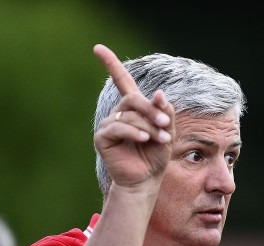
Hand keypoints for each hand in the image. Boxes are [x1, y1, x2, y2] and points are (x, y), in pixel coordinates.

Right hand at [92, 44, 174, 192]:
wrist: (145, 179)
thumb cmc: (155, 156)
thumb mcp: (166, 132)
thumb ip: (164, 113)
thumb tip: (159, 93)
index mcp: (133, 108)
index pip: (120, 80)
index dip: (110, 63)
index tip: (97, 48)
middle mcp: (119, 113)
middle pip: (133, 98)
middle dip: (151, 110)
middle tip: (166, 125)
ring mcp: (109, 125)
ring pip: (130, 115)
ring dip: (148, 126)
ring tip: (161, 139)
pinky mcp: (102, 138)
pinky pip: (119, 127)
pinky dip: (134, 132)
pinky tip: (144, 139)